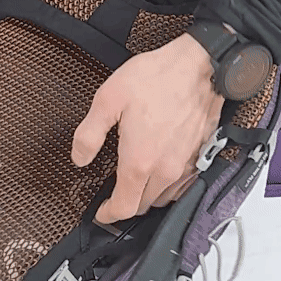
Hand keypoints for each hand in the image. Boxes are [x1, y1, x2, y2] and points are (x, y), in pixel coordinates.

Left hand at [71, 33, 224, 223]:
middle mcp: (165, 169)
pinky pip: (184, 184)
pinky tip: (160, 171)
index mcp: (139, 161)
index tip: (101, 213)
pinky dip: (169, 186)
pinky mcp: (200, 154)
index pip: (124, 207)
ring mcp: (186, 164)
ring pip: (165, 197)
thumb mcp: (108, 100)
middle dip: (127, 205)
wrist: (199, 65)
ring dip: (148, 197)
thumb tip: (79, 158)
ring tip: (136, 183)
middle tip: (115, 196)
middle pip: (144, 206)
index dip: (109, 215)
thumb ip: (89, 134)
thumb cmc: (157, 78)